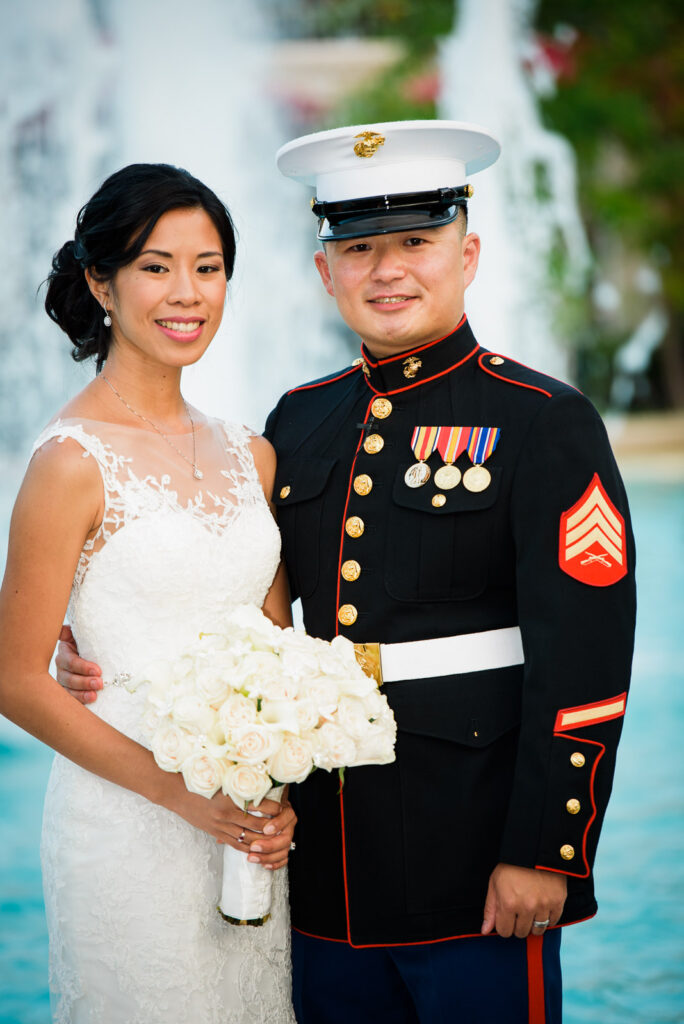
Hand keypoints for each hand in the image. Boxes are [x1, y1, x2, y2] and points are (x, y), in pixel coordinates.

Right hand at [55, 625, 102, 703]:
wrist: (101, 651)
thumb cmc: (94, 642)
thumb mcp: (86, 634)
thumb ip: (76, 631)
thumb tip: (63, 631)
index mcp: (65, 651)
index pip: (70, 661)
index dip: (82, 667)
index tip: (97, 670)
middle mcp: (62, 667)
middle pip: (68, 677)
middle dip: (84, 681)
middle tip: (99, 683)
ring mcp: (64, 681)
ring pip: (69, 690)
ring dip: (82, 693)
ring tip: (95, 695)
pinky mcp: (70, 692)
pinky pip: (72, 699)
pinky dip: (81, 700)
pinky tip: (91, 700)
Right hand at [168, 778, 296, 870]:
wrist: (176, 792)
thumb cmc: (200, 780)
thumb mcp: (221, 777)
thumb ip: (240, 780)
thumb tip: (259, 779)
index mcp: (231, 797)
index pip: (260, 806)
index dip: (275, 808)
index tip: (285, 806)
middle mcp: (227, 813)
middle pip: (257, 825)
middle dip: (273, 827)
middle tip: (285, 826)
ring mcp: (221, 825)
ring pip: (248, 838)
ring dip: (263, 840)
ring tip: (276, 839)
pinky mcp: (215, 832)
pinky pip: (235, 844)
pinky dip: (248, 848)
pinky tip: (257, 848)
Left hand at [481, 863, 566, 937]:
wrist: (535, 849)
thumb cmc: (512, 865)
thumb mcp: (495, 883)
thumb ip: (490, 909)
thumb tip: (485, 930)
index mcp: (508, 903)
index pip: (504, 931)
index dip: (504, 925)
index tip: (506, 917)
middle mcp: (526, 907)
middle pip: (521, 933)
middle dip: (518, 925)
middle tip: (518, 911)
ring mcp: (543, 905)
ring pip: (537, 930)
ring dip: (533, 923)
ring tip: (530, 909)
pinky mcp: (558, 902)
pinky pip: (553, 922)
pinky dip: (547, 918)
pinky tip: (542, 907)